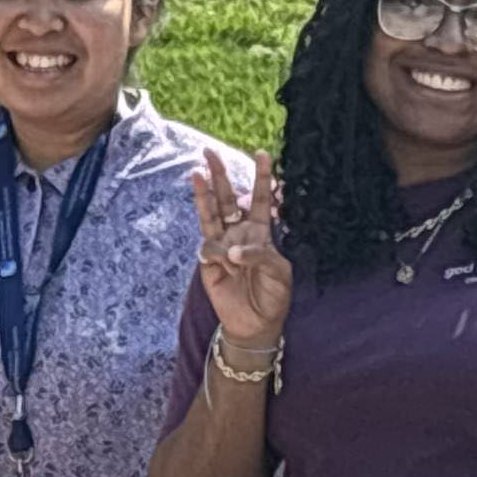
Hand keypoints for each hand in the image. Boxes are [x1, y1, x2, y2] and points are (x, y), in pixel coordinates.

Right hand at [189, 159, 292, 357]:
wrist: (255, 323)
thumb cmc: (273, 296)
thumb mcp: (279, 273)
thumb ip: (260, 255)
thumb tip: (232, 251)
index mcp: (262, 232)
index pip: (262, 199)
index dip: (263, 177)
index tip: (263, 154)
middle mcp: (240, 234)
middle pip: (228, 199)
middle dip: (220, 176)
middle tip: (210, 153)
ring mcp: (222, 246)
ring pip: (211, 215)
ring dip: (204, 195)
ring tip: (197, 173)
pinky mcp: (209, 262)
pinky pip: (209, 248)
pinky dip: (216, 253)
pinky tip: (226, 264)